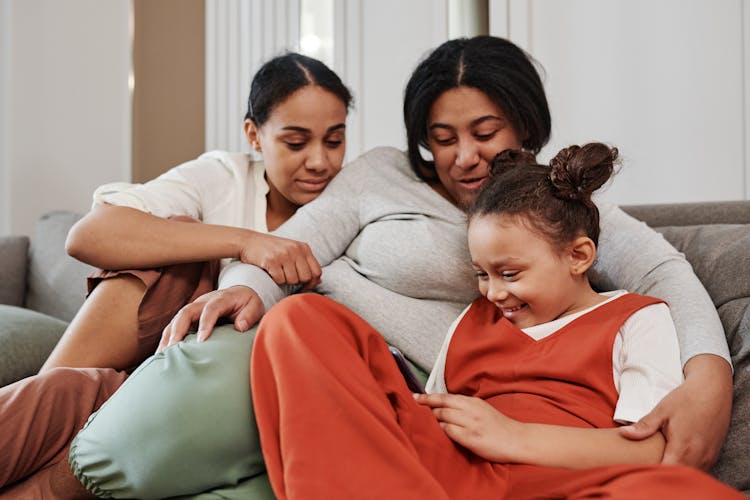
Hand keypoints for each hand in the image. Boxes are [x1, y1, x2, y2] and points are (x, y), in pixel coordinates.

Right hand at [157, 286, 263, 351]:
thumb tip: (240, 327)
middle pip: (185, 312)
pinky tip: (161, 355)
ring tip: (161, 355)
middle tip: (173, 348)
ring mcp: (193, 309)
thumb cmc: (247, 303)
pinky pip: (174, 327)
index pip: (210, 309)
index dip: (205, 324)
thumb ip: (250, 315)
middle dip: (178, 330)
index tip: (201, 341)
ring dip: (168, 337)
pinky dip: (167, 340)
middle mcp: (203, 301)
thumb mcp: (255, 306)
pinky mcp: (188, 317)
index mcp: (220, 298)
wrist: (240, 294)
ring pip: (175, 320)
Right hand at [240, 232, 320, 289]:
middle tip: (287, 278)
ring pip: (293, 280)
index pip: (317, 272)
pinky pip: (280, 280)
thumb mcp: (292, 251)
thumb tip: (318, 281)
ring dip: (285, 281)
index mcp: (303, 247)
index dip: (312, 282)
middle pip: (306, 278)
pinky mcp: (271, 260)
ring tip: (278, 272)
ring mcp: (283, 254)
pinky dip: (275, 280)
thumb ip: (305, 263)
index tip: (303, 286)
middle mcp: (295, 249)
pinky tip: (270, 271)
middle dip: (297, 282)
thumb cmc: (272, 249)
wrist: (248, 241)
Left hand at [414, 393, 520, 461]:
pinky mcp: (471, 438)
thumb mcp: (482, 409)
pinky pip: (449, 431)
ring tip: (434, 423)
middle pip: (442, 404)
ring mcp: (471, 424)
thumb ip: (465, 407)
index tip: (416, 396)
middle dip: (427, 405)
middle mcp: (471, 410)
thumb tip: (444, 406)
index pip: (446, 396)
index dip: (429, 397)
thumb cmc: (498, 426)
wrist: (517, 440)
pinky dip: (444, 430)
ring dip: (435, 420)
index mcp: (473, 402)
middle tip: (418, 406)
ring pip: (443, 417)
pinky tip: (444, 433)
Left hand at [618, 354, 732, 469]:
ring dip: (676, 471)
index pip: (666, 472)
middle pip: (678, 476)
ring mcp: (708, 458)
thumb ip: (644, 426)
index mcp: (683, 448)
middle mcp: (699, 457)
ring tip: (660, 460)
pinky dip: (687, 468)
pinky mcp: (713, 455)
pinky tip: (675, 459)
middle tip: (647, 463)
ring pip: (689, 474)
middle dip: (663, 474)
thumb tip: (624, 433)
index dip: (653, 472)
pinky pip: (699, 469)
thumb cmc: (686, 399)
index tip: (640, 467)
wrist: (712, 391)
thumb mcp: (662, 411)